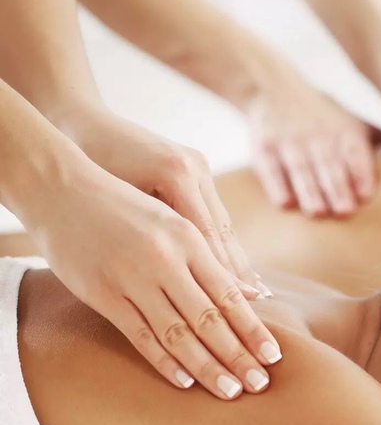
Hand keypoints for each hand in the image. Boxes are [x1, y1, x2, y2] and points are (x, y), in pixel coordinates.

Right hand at [29, 119, 281, 399]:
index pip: (229, 295)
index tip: (274, 356)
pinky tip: (185, 382)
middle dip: (238, 355)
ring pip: (177, 333)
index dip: (253, 329)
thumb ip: (211, 260)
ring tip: (230, 391)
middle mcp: (164, 259)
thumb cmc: (128, 209)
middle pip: (209, 319)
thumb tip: (252, 294)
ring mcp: (131, 279)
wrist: (62, 191)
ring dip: (207, 367)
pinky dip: (164, 361)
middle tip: (259, 384)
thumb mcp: (174, 224)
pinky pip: (139, 336)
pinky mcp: (103, 295)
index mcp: (188, 240)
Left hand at [64, 108, 263, 297]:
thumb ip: (150, 235)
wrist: (81, 120)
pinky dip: (223, 242)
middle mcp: (195, 168)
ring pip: (224, 224)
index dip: (222, 273)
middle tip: (256, 303)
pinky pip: (214, 214)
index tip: (234, 303)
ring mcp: (200, 166)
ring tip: (254, 292)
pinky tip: (235, 266)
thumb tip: (184, 280)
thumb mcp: (115, 202)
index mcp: (175, 173)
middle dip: (239, 270)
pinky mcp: (198, 168)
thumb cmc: (85, 164)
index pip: (206, 235)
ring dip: (237, 258)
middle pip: (223, 231)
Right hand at [246, 84, 380, 217]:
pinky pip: (269, 168)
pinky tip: (284, 203)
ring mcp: (289, 141)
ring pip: (300, 168)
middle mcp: (318, 136)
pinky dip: (276, 185)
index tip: (365, 194)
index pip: (354, 154)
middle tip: (344, 211)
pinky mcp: (263, 147)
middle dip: (336, 186)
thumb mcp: (355, 124)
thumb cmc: (326, 117)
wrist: (272, 86)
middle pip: (327, 164)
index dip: (359, 172)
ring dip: (308, 190)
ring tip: (318, 212)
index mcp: (345, 133)